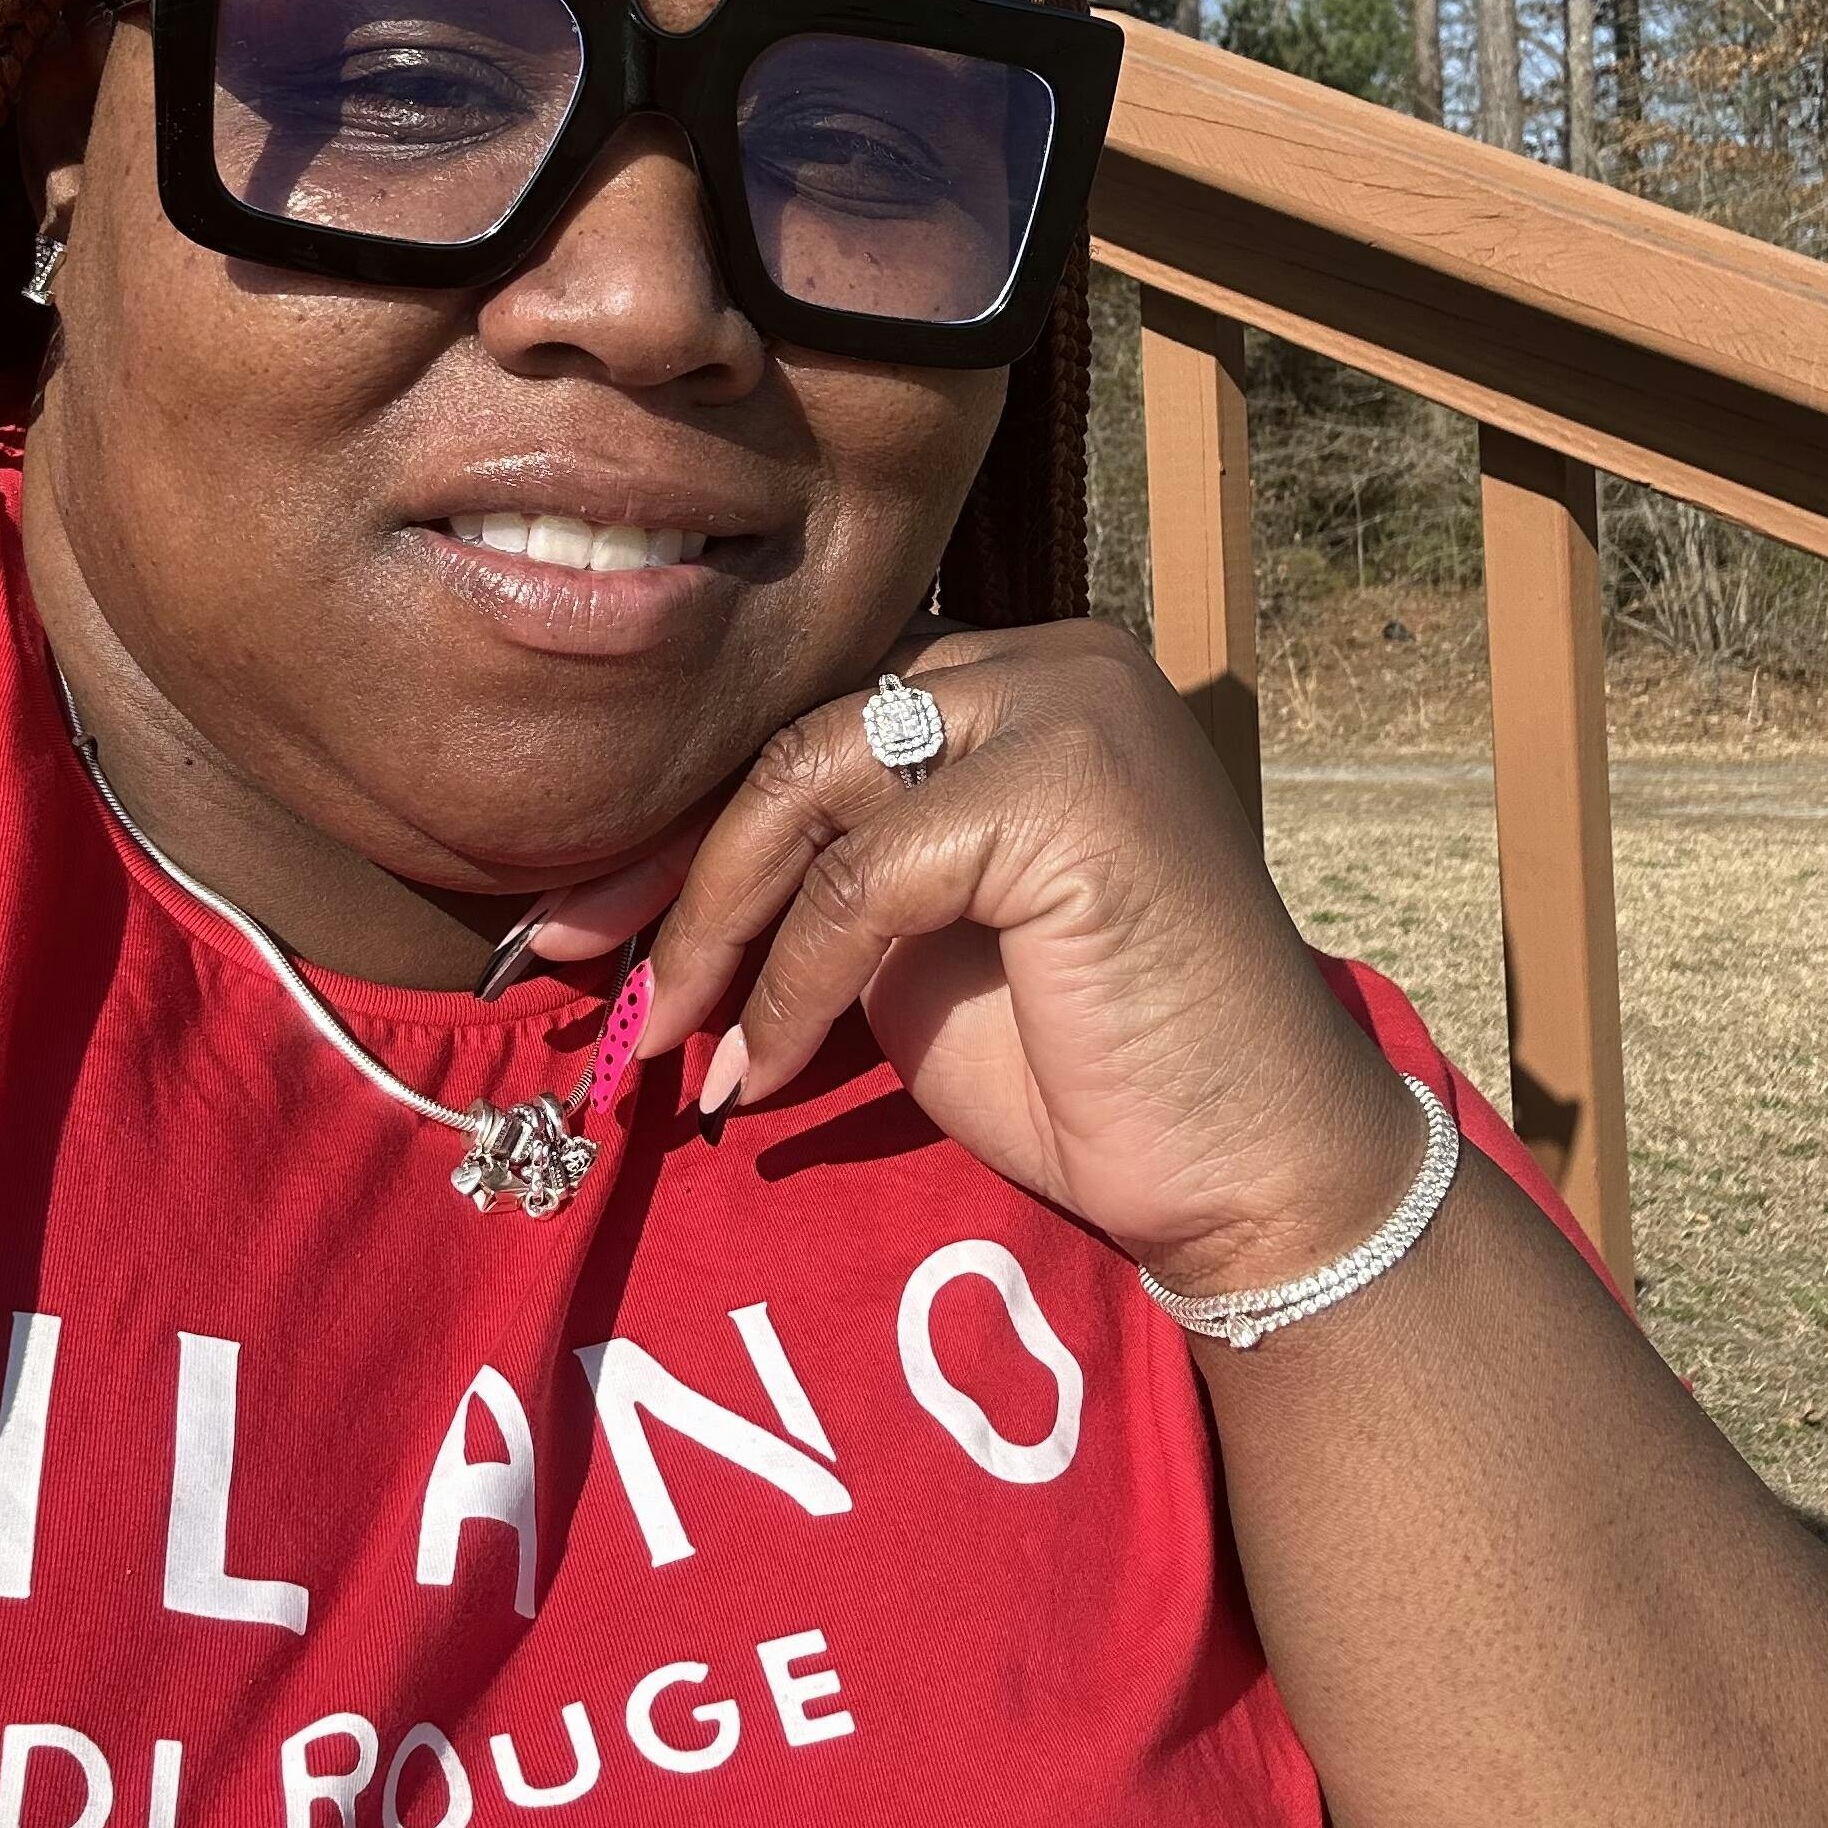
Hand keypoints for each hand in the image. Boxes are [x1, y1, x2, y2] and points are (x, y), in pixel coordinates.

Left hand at [607, 621, 1422, 1290]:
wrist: (1250, 1168)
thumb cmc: (1090, 1068)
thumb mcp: (915, 946)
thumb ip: (825, 875)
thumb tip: (648, 887)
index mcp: (1023, 677)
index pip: (818, 719)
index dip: (691, 824)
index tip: (586, 920)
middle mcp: (1051, 659)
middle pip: (799, 731)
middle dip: (674, 863)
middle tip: (577, 966)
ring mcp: (1068, 708)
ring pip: (809, 781)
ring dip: (716, 924)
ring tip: (674, 1042)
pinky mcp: (1067, 789)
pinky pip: (862, 877)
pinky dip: (791, 984)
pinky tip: (764, 1071)